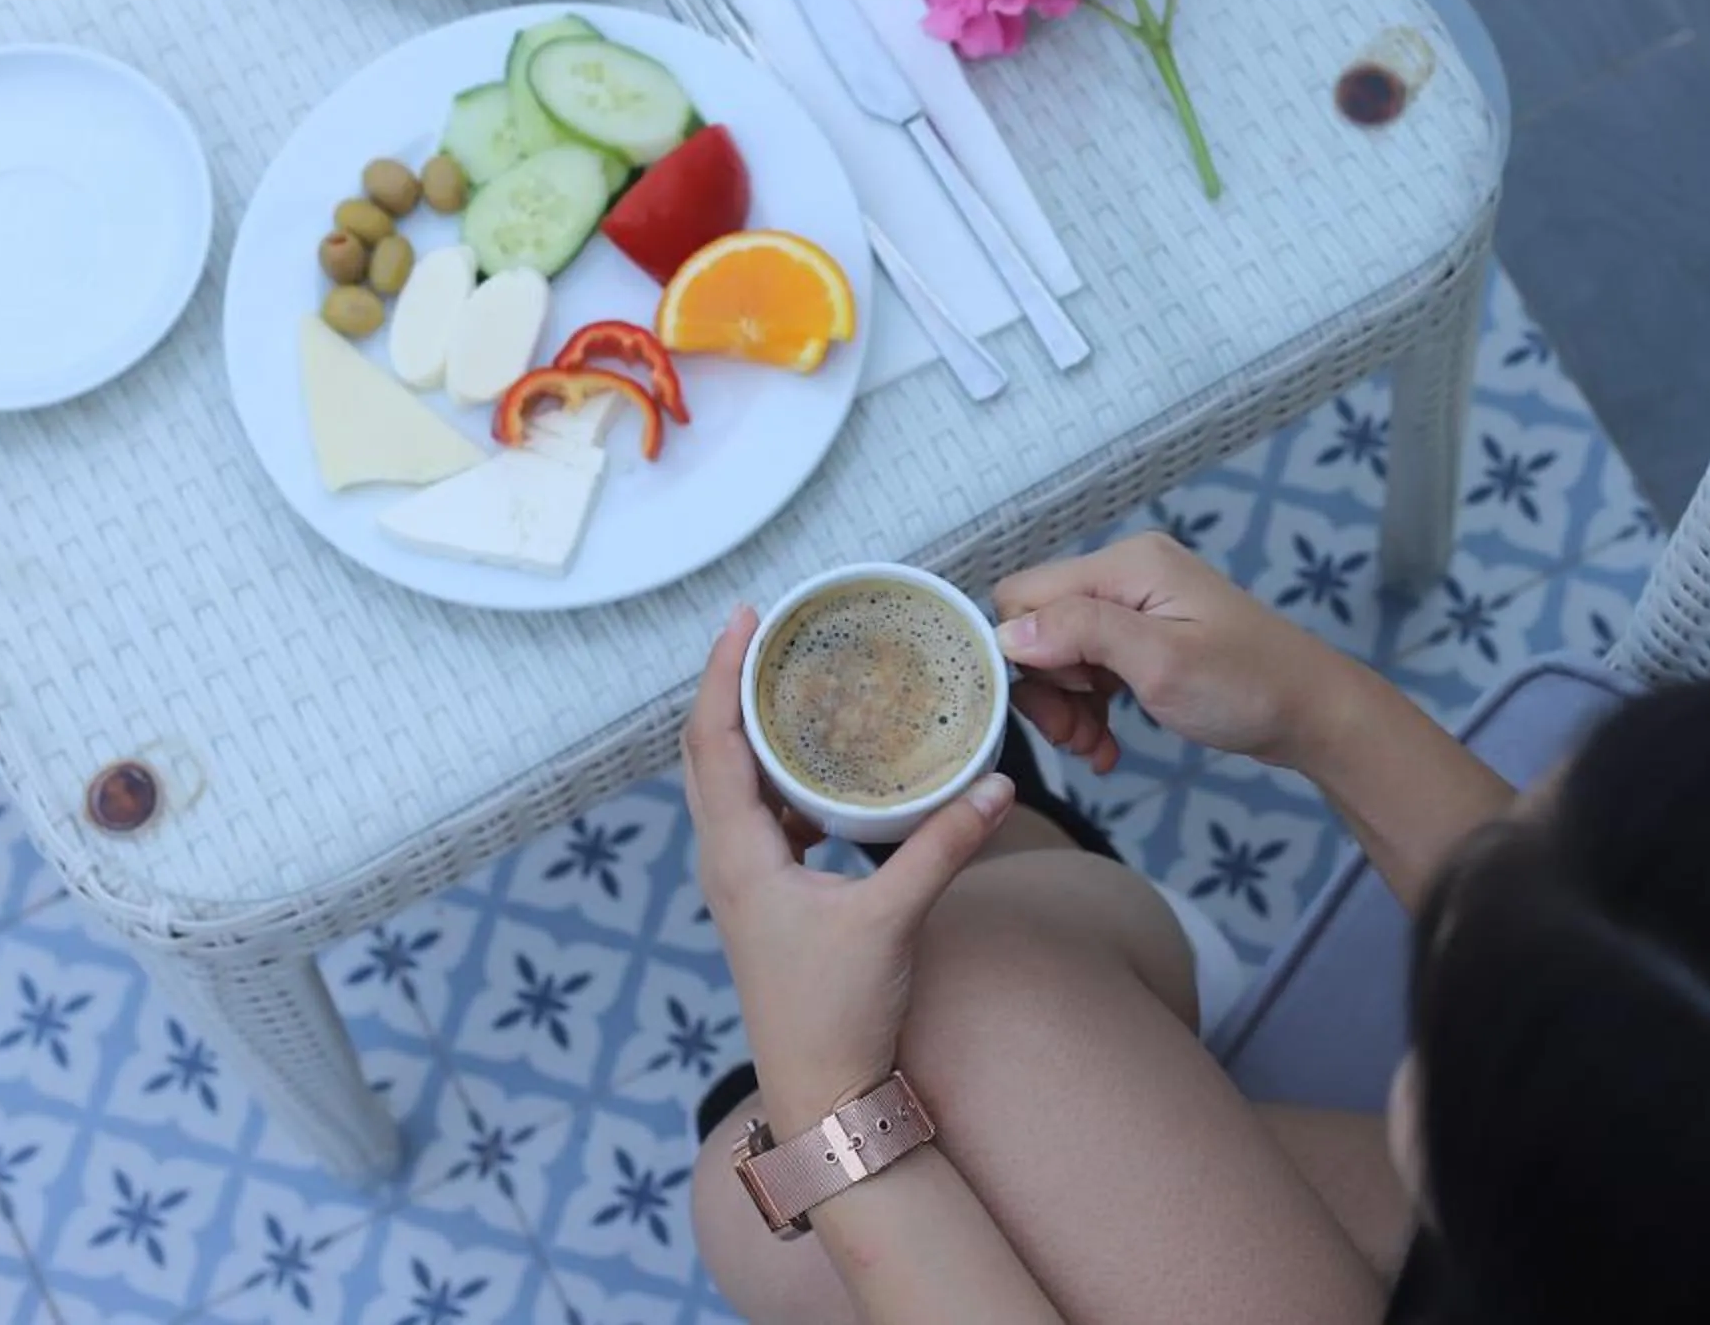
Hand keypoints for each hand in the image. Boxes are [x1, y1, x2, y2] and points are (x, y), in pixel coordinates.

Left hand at [679, 607, 1015, 1119]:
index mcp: (737, 857)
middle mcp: (725, 861)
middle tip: (769, 629)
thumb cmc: (838, 1012)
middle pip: (710, 750)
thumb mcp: (895, 919)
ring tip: (793, 681)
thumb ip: (943, 846)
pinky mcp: (765, 898)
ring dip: (752, 728)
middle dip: (731, 684)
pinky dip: (779, 774)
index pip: (713, 741)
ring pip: (730, 783)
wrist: (822, 1092)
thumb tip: (1000, 782)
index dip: (722, 672)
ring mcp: (741, 882)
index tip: (746, 617)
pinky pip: (759, 815)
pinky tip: (823, 765)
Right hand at [994, 533, 1355, 773]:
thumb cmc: (1246, 686)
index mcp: (1126, 564)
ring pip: (1062, 653)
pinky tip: (1106, 745)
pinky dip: (1091, 707)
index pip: (1025, 594)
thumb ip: (1083, 634)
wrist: (1313, 713)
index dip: (1021, 654)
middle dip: (1046, 687)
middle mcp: (1126, 574)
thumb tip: (1007, 632)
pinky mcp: (1149, 638)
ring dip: (1068, 706)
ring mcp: (1139, 606)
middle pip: (1041, 625)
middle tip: (1073, 738)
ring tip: (1093, 748)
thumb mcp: (1160, 662)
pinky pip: (1094, 667)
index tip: (1054, 703)